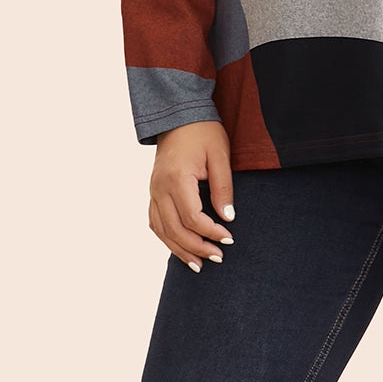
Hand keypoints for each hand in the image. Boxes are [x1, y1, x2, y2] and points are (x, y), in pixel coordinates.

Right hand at [149, 122, 235, 271]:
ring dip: (180, 249)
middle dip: (197, 247)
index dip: (211, 232)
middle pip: (175, 229)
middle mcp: (159, 187)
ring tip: (199, 265)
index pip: (192, 217)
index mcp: (177, 178)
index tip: (229, 238)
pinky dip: (167, 238)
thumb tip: (228, 218)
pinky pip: (155, 222)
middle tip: (219, 257)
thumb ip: (223, 188)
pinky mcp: (153, 192)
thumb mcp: (220, 156)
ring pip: (162, 230)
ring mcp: (153, 190)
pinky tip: (181, 249)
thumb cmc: (203, 132)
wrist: (178, 116)